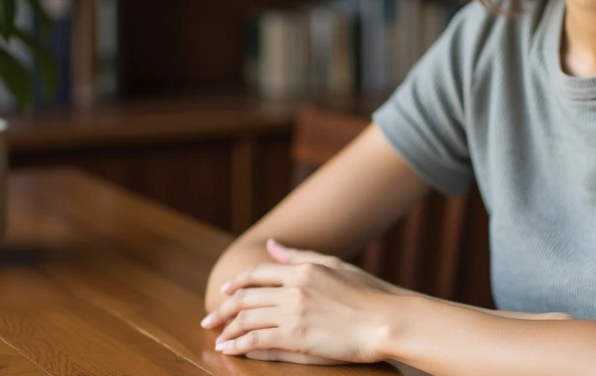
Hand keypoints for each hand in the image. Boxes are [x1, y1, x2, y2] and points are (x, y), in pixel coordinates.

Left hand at [200, 238, 395, 362]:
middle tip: (209, 319)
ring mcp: (293, 312)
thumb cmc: (369, 294)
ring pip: (247, 319)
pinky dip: (238, 345)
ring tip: (216, 336)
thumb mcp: (334, 266)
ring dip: (227, 328)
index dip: (236, 282)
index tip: (223, 290)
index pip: (258, 273)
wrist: (386, 319)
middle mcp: (294, 288)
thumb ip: (299, 257)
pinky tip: (229, 350)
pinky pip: (257, 340)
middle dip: (223, 308)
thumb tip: (273, 245)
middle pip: (246, 297)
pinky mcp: (296, 337)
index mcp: (303, 269)